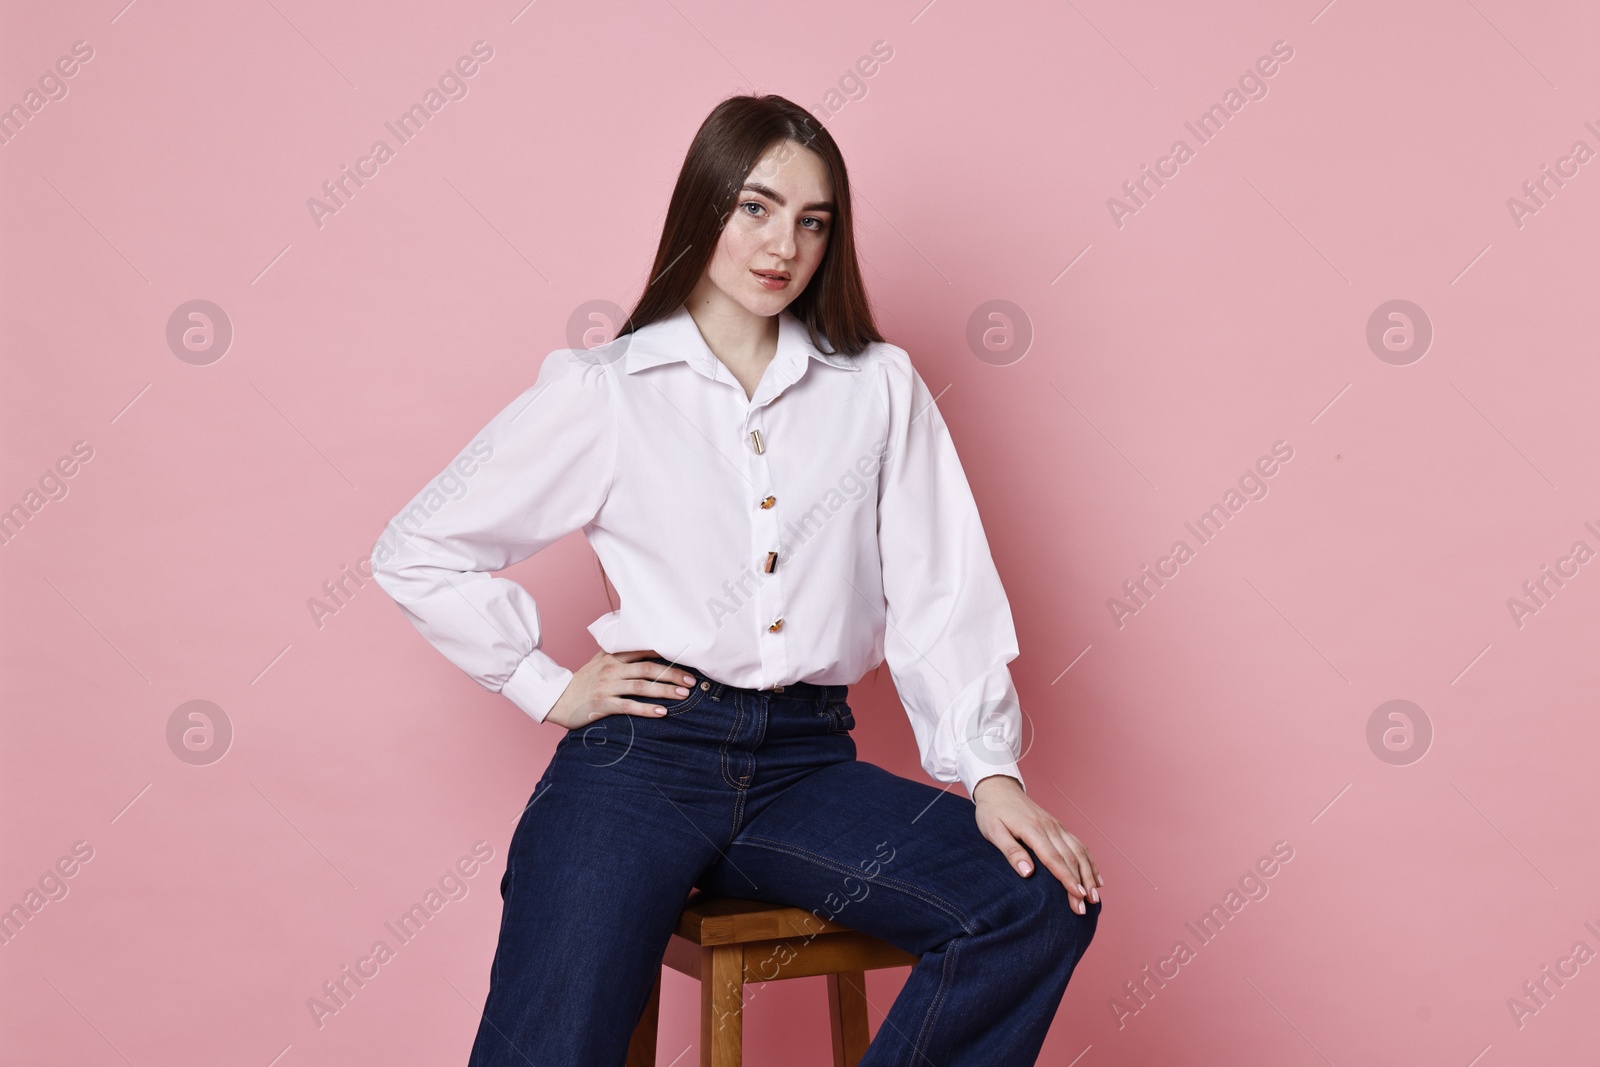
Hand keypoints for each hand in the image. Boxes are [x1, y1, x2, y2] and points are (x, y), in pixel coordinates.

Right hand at [543, 649, 697, 730]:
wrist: (559, 700)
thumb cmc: (582, 681)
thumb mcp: (598, 661)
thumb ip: (617, 652)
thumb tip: (640, 642)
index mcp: (612, 656)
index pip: (643, 650)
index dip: (666, 654)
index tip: (686, 658)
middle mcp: (611, 669)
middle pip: (648, 668)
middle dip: (672, 674)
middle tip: (691, 680)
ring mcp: (607, 686)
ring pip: (642, 687)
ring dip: (665, 690)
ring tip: (683, 694)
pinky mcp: (602, 704)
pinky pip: (629, 706)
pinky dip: (647, 709)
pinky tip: (662, 712)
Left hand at [972, 774, 1102, 914]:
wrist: (999, 789)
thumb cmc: (993, 812)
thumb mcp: (993, 831)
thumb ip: (1010, 851)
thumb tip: (1027, 873)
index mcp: (1032, 829)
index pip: (1053, 858)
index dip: (1067, 878)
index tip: (1077, 896)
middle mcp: (1050, 827)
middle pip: (1070, 858)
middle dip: (1080, 884)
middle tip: (1084, 908)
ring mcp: (1057, 826)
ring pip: (1079, 852)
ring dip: (1089, 875)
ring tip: (1094, 897)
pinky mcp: (1059, 827)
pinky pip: (1079, 845)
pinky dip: (1090, 862)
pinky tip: (1096, 878)